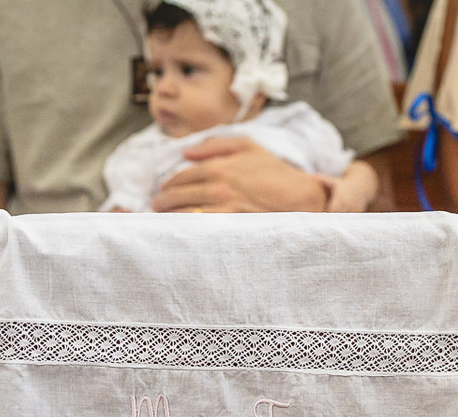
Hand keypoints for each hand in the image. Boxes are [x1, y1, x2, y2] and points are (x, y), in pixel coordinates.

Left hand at [152, 137, 326, 212]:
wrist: (301, 198)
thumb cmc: (275, 172)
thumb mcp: (248, 146)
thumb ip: (215, 145)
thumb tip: (186, 151)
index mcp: (220, 166)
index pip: (182, 176)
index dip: (168, 185)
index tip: (162, 191)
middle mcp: (219, 187)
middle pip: (179, 196)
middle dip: (163, 201)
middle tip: (156, 206)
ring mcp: (225, 208)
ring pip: (186, 214)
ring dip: (170, 217)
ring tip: (162, 219)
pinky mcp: (232, 226)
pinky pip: (201, 228)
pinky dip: (187, 229)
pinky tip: (180, 231)